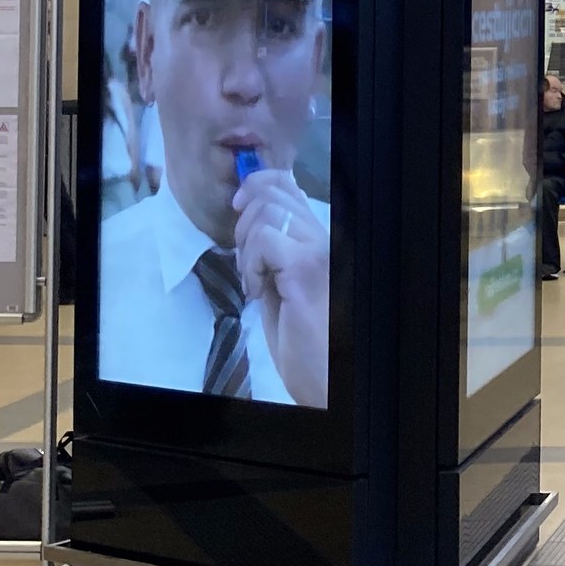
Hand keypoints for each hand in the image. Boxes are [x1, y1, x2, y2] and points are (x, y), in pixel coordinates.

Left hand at [235, 168, 331, 408]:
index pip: (288, 186)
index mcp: (320, 242)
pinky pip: (263, 240)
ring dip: (245, 246)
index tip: (239, 206)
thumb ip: (276, 256)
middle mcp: (325, 238)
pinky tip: (257, 291)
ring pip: (265, 212)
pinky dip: (250, 264)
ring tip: (254, 281)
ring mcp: (318, 250)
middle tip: (246, 262)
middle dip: (245, 219)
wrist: (325, 381)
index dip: (258, 184)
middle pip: (273, 191)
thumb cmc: (308, 347)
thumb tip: (252, 225)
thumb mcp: (285, 291)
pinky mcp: (305, 267)